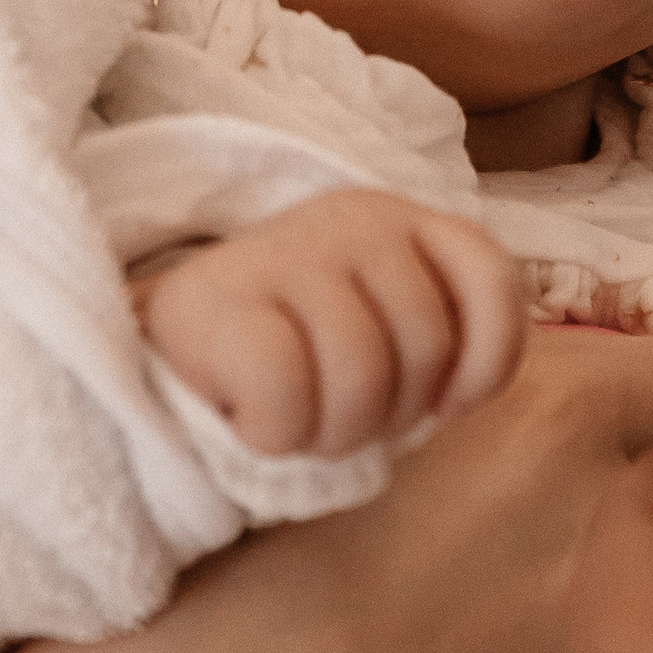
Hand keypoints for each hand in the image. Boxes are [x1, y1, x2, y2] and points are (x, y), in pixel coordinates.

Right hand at [136, 189, 527, 453]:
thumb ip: (435, 334)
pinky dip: (277, 434)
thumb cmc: (289, 353)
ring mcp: (286, 249)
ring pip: (362, 375)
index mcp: (398, 221)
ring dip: (332, 433)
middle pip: (426, 346)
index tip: (448, 406)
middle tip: (337, 418)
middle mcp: (350, 219)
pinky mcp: (222, 296)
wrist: (164, 347)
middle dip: (391, 415)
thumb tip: (464, 393)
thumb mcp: (377, 329)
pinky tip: (253, 422)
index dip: (488, 360)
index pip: (489, 276)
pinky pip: (287, 393)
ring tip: (296, 422)